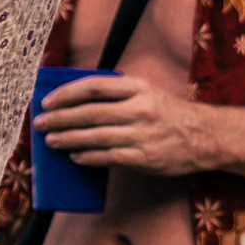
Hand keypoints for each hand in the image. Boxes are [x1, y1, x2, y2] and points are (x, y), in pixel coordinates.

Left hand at [34, 74, 224, 180]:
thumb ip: (118, 94)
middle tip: (40, 123)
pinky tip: (75, 156)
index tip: (48, 101)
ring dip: (68, 139)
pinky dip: (89, 157)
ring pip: (96, 136)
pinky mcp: (145, 157)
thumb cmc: (169, 114)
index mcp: (139, 87)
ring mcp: (143, 134)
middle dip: (60, 119)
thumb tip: (77, 102)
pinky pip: (109, 157)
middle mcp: (140, 109)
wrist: (204, 137)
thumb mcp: (148, 93)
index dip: (67, 94)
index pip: (94, 86)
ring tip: (51, 141)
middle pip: (90, 113)